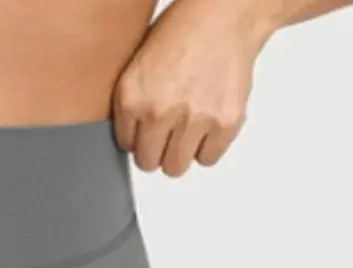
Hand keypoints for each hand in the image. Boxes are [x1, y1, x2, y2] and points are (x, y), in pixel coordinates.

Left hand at [113, 0, 273, 176]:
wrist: (226, 13)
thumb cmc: (184, 31)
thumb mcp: (140, 63)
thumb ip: (133, 103)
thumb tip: (133, 141)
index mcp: (132, 96)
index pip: (127, 145)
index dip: (140, 134)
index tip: (150, 122)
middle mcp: (159, 111)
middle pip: (149, 163)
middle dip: (158, 148)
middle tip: (170, 127)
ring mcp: (193, 120)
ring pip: (176, 167)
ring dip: (182, 151)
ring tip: (190, 123)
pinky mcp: (224, 124)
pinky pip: (207, 158)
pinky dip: (209, 145)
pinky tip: (209, 118)